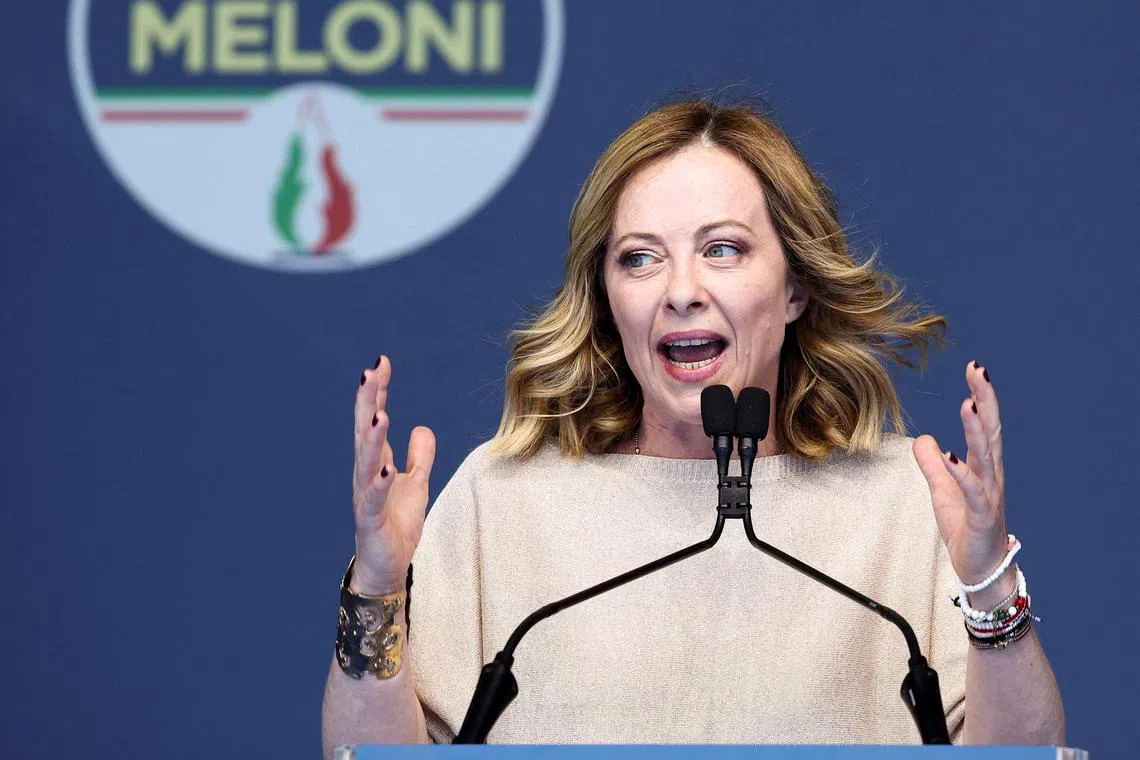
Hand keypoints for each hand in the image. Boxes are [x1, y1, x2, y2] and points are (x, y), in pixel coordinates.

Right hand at [351, 356, 436, 594]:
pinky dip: (380, 483)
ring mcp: (366, 495)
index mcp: (375, 461)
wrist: (385, 567)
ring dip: (373, 437)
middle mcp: (365, 473)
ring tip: (381, 414)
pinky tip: (386, 468)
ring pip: (367, 461)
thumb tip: (422, 426)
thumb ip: (419, 456)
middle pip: (365, 431)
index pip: (374, 419)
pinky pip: (373, 499)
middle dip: (368, 402)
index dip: (378, 392)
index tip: (382, 362)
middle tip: (370, 373)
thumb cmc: (395, 525)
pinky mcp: (370, 519)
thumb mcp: (416, 484)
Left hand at [913, 361, 1008, 585]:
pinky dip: (963, 474)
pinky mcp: (982, 518)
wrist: (982, 571)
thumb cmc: (967, 530)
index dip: (980, 396)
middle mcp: (991, 477)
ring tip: (969, 403)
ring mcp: (989, 496)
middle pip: (989, 431)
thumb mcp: (942, 491)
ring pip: (985, 457)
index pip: (983, 425)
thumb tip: (923, 438)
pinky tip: (952, 456)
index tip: (975, 367)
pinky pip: (973, 493)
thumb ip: (932, 464)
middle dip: (985, 400)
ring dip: (976, 430)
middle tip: (979, 369)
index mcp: (982, 467)